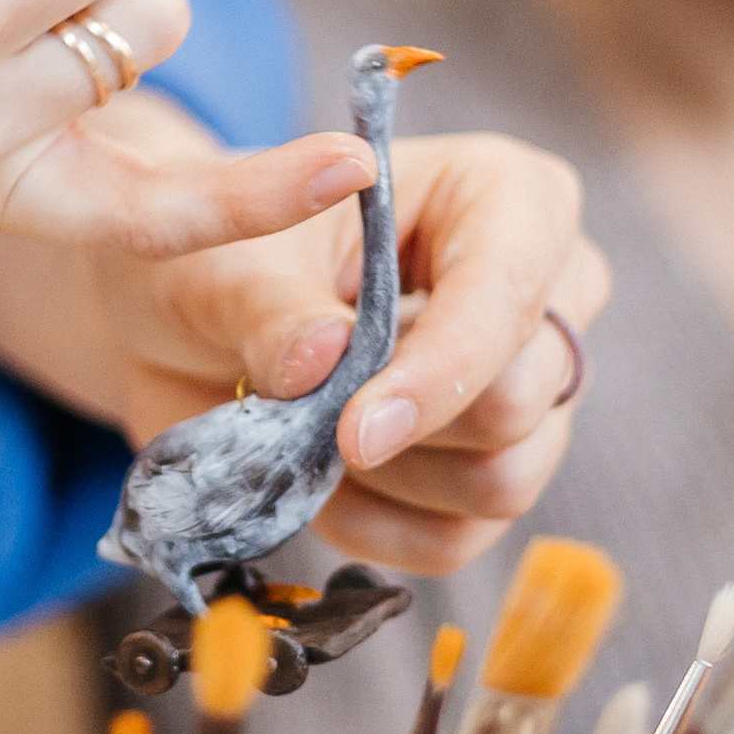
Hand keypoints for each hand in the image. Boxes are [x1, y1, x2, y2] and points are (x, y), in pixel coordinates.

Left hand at [0, 119, 607, 576]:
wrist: (188, 328)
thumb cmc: (224, 258)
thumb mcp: (225, 264)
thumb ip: (272, 308)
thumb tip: (320, 359)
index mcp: (503, 196)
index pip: (509, 292)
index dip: (441, 369)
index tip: (354, 429)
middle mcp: (545, 288)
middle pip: (518, 399)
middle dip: (401, 429)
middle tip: (304, 414)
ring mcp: (533, 387)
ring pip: (503, 479)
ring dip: (385, 480)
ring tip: (307, 432)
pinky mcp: (497, 469)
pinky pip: (460, 538)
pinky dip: (375, 527)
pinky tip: (321, 482)